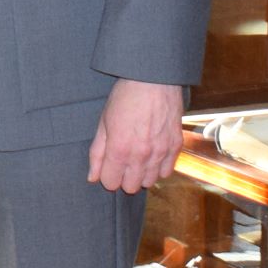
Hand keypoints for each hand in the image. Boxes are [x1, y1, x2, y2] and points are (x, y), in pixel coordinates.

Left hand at [87, 79, 185, 193]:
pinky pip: (166, 172)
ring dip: (142, 174)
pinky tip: (153, 155)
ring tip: (138, 157)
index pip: (110, 183)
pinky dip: (158, 168)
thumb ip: (97, 153)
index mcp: (119, 149)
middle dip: (124, 178)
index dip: (107, 176)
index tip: (109, 166)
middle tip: (123, 161)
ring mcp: (160, 152)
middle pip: (131, 187)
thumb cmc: (125, 97)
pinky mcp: (175, 146)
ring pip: (149, 182)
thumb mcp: (104, 122)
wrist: (153, 79)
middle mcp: (141, 156)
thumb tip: (92, 178)